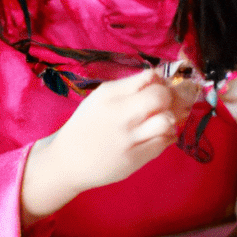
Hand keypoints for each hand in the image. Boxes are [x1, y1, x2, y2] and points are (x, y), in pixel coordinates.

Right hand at [22, 69, 191, 221]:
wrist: (68, 161)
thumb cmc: (86, 125)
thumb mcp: (100, 97)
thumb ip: (128, 86)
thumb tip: (157, 76)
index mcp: (110, 96)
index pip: (148, 78)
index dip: (160, 80)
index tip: (159, 85)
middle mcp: (120, 115)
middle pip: (161, 97)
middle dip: (168, 97)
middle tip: (163, 103)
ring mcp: (129, 139)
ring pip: (166, 121)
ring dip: (169, 118)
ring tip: (160, 120)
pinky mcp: (134, 159)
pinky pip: (163, 143)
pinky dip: (166, 136)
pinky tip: (157, 134)